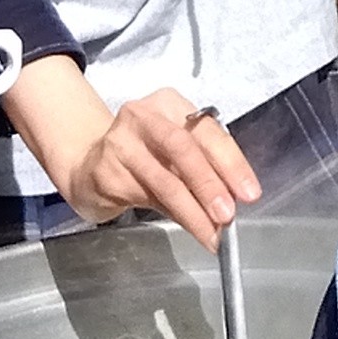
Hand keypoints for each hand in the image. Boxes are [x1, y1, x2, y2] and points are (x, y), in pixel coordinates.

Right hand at [60, 86, 258, 244]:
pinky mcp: (105, 171)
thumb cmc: (144, 156)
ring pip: (165, 180)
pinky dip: (173, 216)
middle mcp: (143, 116)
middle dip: (210, 184)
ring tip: (212, 234)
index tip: (249, 192)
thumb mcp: (175, 153)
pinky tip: (188, 228)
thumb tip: (234, 202)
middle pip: (183, 148)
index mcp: (169, 104)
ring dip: (193, 211)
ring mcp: (120, 142)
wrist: (89, 164)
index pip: (207, 130)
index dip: (231, 162)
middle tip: (228, 215)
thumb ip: (203, 168)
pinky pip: (147, 198)